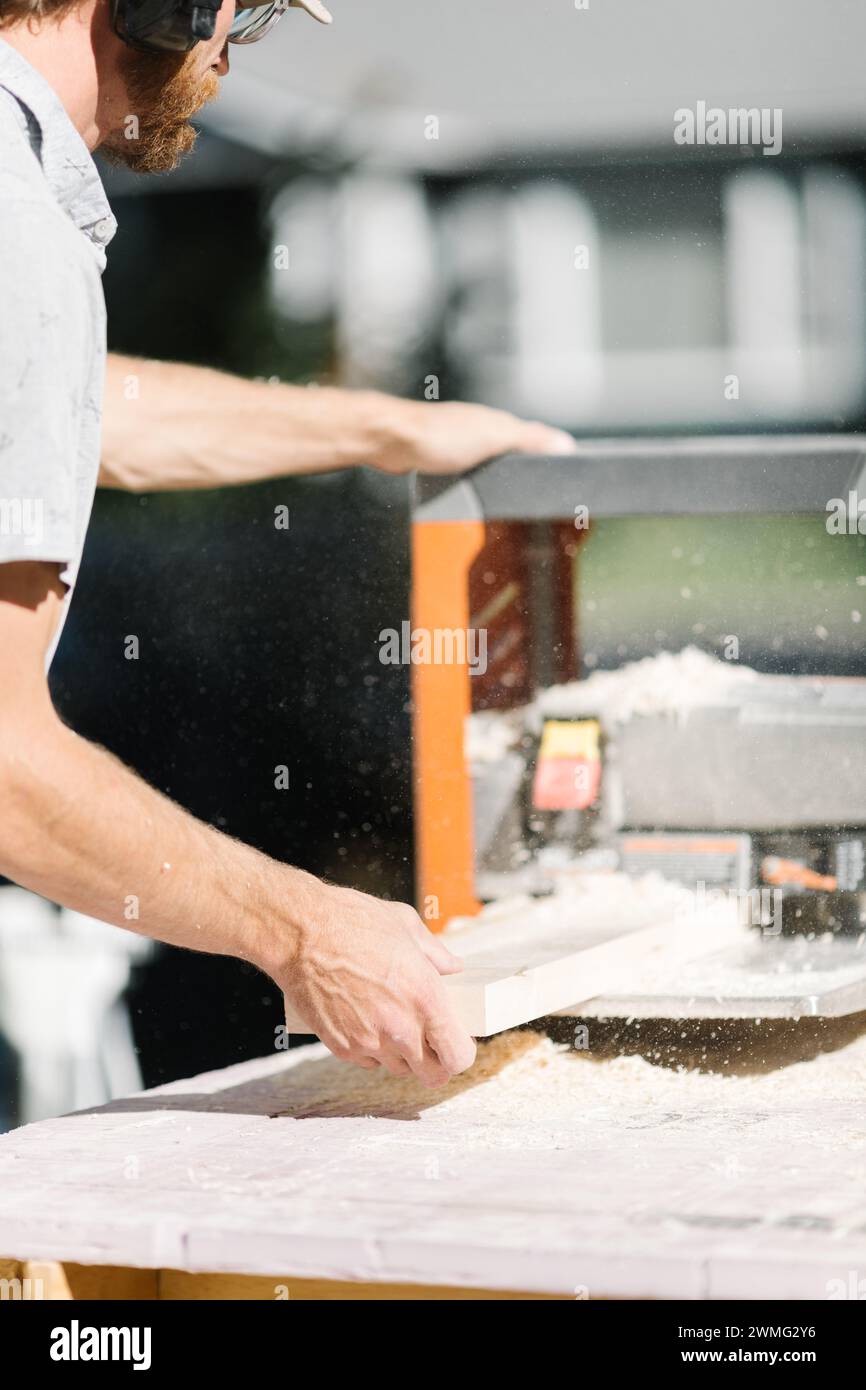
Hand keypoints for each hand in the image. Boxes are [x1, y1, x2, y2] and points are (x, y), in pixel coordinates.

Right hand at [280, 882, 476, 1086]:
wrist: (300, 933)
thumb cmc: (353, 922)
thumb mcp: (406, 925)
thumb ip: (436, 953)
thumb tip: (452, 967)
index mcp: (426, 998)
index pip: (458, 1056)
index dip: (461, 1052)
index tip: (456, 1040)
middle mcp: (400, 1027)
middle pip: (433, 1075)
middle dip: (437, 1062)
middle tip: (431, 1041)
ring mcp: (369, 1041)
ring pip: (399, 1069)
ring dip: (403, 1054)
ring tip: (394, 1022)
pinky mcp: (342, 1047)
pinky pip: (368, 1061)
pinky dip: (372, 1049)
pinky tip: (366, 1020)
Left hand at [370, 396, 576, 475]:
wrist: (393, 441)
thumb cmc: (436, 435)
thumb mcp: (494, 437)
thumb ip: (528, 439)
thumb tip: (564, 443)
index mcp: (497, 423)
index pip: (533, 438)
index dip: (546, 454)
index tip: (559, 469)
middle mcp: (479, 429)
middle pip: (510, 450)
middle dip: (522, 468)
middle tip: (535, 487)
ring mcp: (459, 442)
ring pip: (486, 460)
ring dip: (495, 475)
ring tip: (507, 493)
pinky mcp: (440, 456)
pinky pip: (465, 469)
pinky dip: (472, 479)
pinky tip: (471, 488)